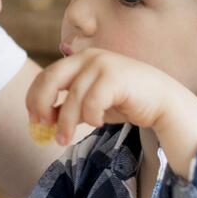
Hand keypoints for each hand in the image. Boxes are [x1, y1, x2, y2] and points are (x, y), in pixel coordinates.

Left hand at [27, 49, 196, 167]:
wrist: (163, 102)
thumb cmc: (126, 101)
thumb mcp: (92, 104)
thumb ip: (70, 107)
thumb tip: (44, 119)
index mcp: (79, 60)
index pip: (46, 75)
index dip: (35, 97)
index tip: (33, 119)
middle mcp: (88, 57)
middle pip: (51, 79)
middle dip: (41, 104)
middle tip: (41, 126)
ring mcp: (102, 64)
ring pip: (72, 96)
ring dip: (65, 122)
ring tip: (64, 140)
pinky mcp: (115, 76)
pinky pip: (92, 101)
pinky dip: (91, 116)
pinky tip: (98, 123)